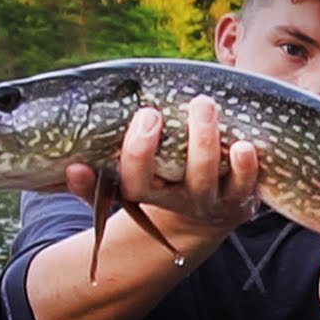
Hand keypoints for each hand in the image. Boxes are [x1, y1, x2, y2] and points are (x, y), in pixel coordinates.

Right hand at [65, 95, 260, 231]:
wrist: (206, 216)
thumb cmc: (161, 181)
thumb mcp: (128, 182)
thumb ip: (97, 178)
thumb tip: (73, 167)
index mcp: (144, 191)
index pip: (132, 178)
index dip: (136, 152)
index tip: (144, 114)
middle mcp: (175, 198)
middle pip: (168, 176)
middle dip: (167, 144)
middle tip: (154, 109)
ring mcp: (208, 199)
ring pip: (205, 177)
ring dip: (204, 142)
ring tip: (203, 104)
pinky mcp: (239, 199)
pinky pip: (245, 185)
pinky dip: (246, 167)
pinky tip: (244, 145)